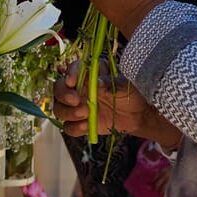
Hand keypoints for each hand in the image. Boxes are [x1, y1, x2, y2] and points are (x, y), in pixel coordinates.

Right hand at [52, 67, 180, 148]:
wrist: (138, 114)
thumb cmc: (131, 93)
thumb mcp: (124, 85)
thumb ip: (110, 83)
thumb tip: (98, 83)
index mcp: (88, 74)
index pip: (72, 69)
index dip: (69, 73)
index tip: (72, 81)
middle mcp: (79, 89)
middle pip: (58, 89)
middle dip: (64, 95)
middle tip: (77, 100)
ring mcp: (77, 107)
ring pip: (59, 109)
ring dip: (68, 112)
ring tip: (86, 114)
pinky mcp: (81, 123)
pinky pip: (69, 127)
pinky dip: (74, 127)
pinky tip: (87, 126)